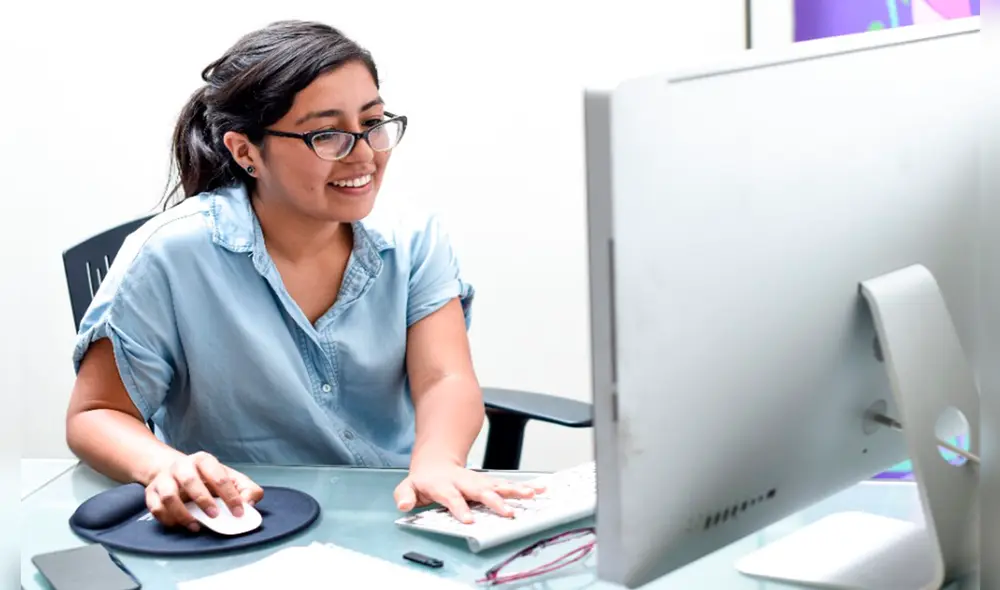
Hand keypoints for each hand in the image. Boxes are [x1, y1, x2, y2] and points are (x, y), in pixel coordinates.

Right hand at [144, 451, 263, 530]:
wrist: (175, 471)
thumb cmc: (207, 477)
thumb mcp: (230, 478)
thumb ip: (246, 489)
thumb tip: (250, 503)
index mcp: (204, 460)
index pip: (218, 475)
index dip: (230, 495)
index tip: (238, 512)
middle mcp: (181, 466)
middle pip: (190, 481)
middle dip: (203, 500)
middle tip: (215, 516)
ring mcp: (164, 479)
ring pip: (168, 496)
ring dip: (182, 514)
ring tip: (196, 526)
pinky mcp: (151, 492)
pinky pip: (155, 508)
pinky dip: (168, 519)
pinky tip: (181, 525)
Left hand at [394, 460, 544, 523]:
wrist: (437, 461)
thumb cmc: (425, 479)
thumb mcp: (408, 486)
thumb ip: (404, 495)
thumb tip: (404, 504)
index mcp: (445, 485)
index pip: (452, 497)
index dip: (460, 508)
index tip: (469, 520)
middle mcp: (464, 482)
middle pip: (481, 491)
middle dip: (495, 502)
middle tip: (508, 512)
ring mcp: (478, 481)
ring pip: (498, 485)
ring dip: (515, 490)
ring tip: (532, 494)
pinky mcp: (489, 483)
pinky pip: (507, 484)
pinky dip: (524, 486)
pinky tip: (539, 489)